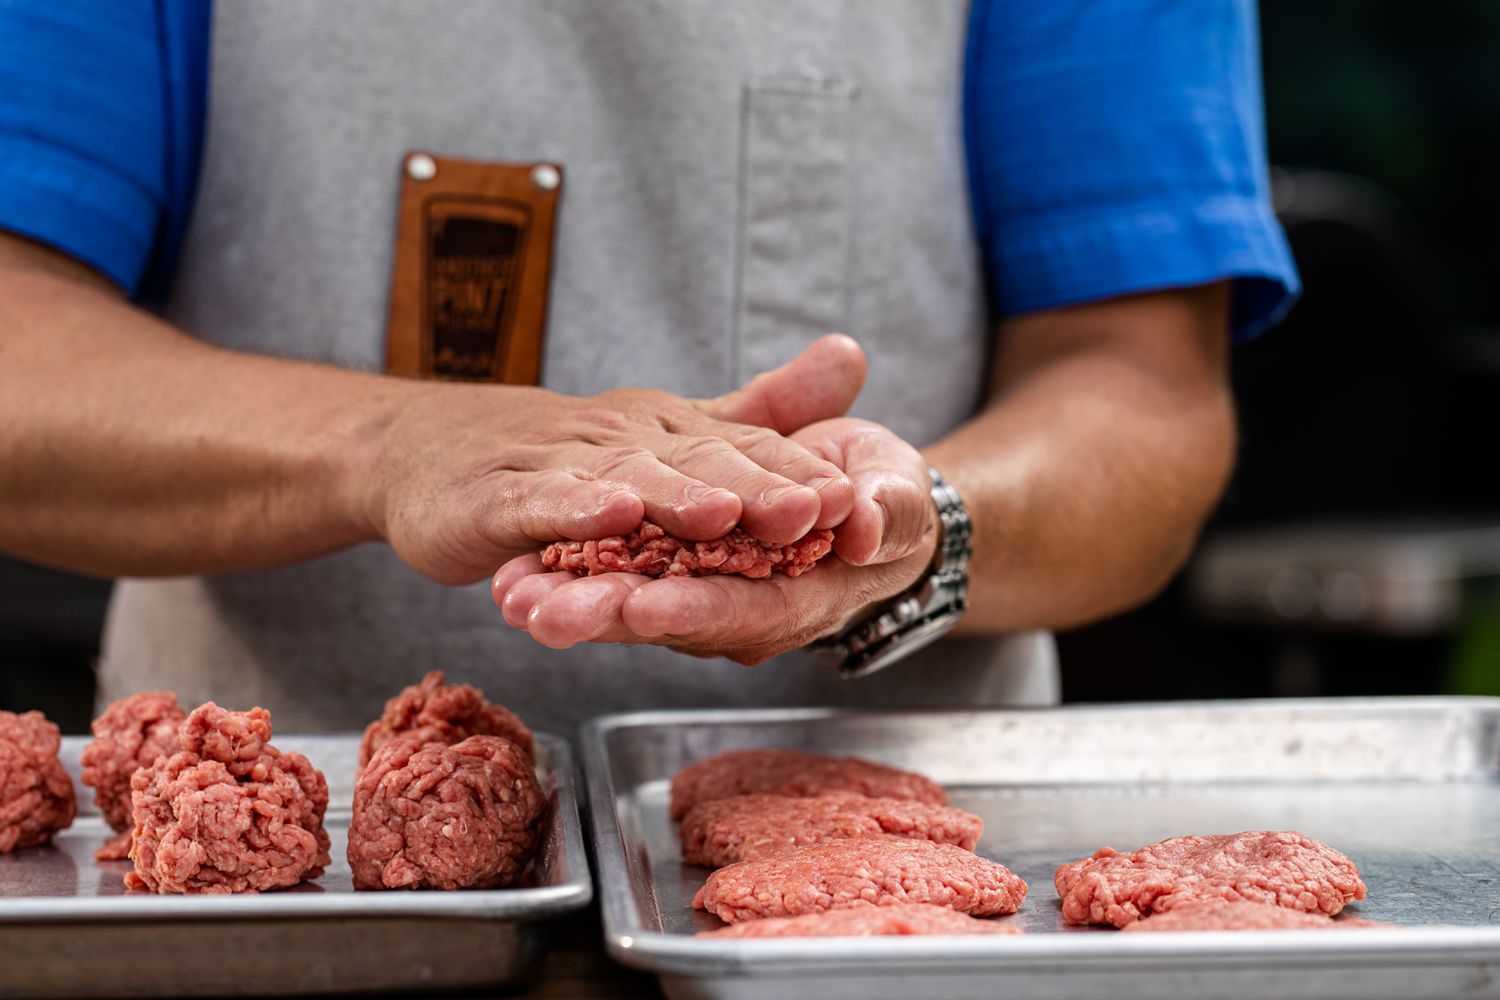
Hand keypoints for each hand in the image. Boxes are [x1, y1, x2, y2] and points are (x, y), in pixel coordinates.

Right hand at [365, 336, 866, 584]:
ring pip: (624, 480)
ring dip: (674, 499)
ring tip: (724, 516)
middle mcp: (620, 435)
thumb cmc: (560, 453)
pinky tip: (607, 516)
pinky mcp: (498, 498)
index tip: (855, 496)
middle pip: (695, 460)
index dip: (797, 471)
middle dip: (757, 486)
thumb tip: (853, 355)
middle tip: (815, 509)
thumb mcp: (667, 430)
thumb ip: (757, 408)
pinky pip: (540, 504)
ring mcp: (557, 462)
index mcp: (666, 425)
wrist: (426, 451)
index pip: (743, 446)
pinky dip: (573, 510)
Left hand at [490, 417, 937, 662]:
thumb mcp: (897, 491)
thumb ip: (887, 506)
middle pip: (671, 620)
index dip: (698, 609)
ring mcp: (702, 594)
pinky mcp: (672, 571)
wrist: (861, 496)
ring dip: (568, 601)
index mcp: (804, 597)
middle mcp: (745, 610)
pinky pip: (616, 574)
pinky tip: (512, 572)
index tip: (645, 604)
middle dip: (605, 616)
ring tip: (511, 595)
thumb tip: (868, 523)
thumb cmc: (882, 493)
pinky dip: (565, 574)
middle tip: (542, 611)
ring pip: (630, 603)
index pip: (748, 611)